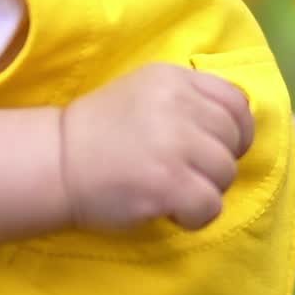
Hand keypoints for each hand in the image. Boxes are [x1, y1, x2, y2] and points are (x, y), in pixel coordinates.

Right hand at [58, 63, 253, 232]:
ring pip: (226, 173)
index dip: (238, 130)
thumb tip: (236, 124)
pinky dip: (197, 215)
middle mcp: (179, 104)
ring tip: (176, 192)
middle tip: (188, 175)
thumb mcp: (147, 93)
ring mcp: (174, 143)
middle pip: (233, 139)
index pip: (237, 102)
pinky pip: (211, 205)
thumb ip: (188, 99)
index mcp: (175, 79)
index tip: (220, 148)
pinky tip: (172, 211)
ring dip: (208, 190)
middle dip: (218, 163)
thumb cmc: (102, 132)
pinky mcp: (167, 183)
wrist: (56, 162)